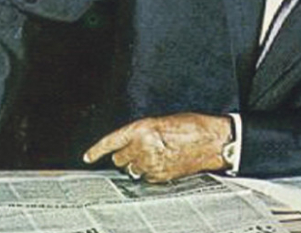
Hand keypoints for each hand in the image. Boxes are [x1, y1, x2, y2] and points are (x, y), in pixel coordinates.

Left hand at [83, 113, 230, 182]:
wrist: (212, 141)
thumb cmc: (192, 126)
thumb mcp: (162, 121)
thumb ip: (143, 132)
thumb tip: (132, 142)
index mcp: (142, 129)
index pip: (111, 141)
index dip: (97, 150)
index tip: (88, 157)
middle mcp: (143, 147)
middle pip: (120, 158)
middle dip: (125, 154)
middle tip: (138, 149)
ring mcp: (152, 164)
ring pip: (132, 170)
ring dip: (137, 164)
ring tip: (153, 156)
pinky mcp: (161, 176)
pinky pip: (146, 178)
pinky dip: (149, 172)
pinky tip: (162, 163)